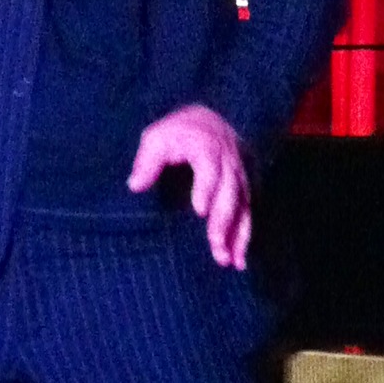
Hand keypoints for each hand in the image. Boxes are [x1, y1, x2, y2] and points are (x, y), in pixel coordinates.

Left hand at [128, 104, 251, 268]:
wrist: (208, 121)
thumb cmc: (176, 132)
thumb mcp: (156, 137)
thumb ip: (146, 160)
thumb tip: (134, 185)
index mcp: (206, 146)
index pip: (209, 169)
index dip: (207, 189)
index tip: (200, 211)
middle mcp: (229, 161)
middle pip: (230, 192)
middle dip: (224, 220)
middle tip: (216, 246)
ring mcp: (240, 174)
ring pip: (244, 206)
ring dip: (239, 235)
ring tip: (231, 261)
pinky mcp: (246, 186)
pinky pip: (249, 212)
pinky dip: (245, 235)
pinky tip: (239, 259)